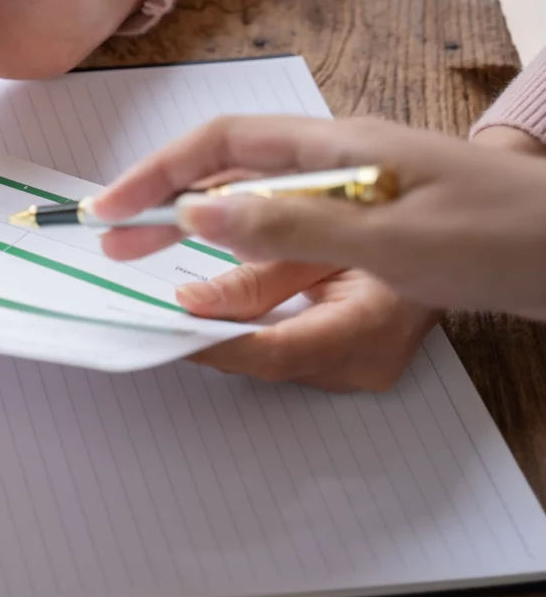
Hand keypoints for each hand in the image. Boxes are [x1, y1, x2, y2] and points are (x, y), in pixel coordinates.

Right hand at [93, 115, 545, 319]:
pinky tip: (230, 285)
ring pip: (259, 214)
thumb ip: (287, 227)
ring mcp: (361, 196)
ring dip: (205, 243)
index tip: (111, 211)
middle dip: (165, 207)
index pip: (222, 145)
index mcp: (339, 147)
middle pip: (231, 177)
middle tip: (115, 246)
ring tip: (158, 275)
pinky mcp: (379, 229)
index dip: (157, 175)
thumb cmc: (504, 235)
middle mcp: (343, 164)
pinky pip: (295, 240)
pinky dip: (251, 262)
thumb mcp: (389, 238)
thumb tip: (198, 216)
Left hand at [173, 261, 436, 390]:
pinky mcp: (352, 369)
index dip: (215, 344)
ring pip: (274, 363)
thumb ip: (257, 273)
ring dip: (229, 338)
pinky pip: (289, 357)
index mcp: (373, 324)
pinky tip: (225, 316)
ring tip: (184, 312)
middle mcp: (369, 363)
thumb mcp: (320, 237)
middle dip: (212, 340)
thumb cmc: (388, 224)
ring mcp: (363, 373)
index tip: (168, 330)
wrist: (437, 238)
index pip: (277, 352)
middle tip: (160, 318)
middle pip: (269, 363)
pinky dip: (254, 337)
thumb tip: (191, 301)